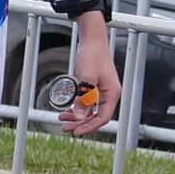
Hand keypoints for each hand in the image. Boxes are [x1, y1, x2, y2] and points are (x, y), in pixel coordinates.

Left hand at [63, 21, 122, 137]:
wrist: (92, 41)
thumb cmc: (91, 56)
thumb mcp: (85, 78)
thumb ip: (83, 98)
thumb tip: (81, 117)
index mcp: (112, 94)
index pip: (102, 118)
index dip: (89, 127)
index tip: (75, 132)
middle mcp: (110, 95)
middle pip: (96, 117)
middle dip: (80, 124)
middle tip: (64, 128)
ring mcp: (103, 92)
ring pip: (91, 111)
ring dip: (77, 117)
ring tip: (62, 120)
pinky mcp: (96, 89)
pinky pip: (88, 104)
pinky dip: (78, 109)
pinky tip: (67, 111)